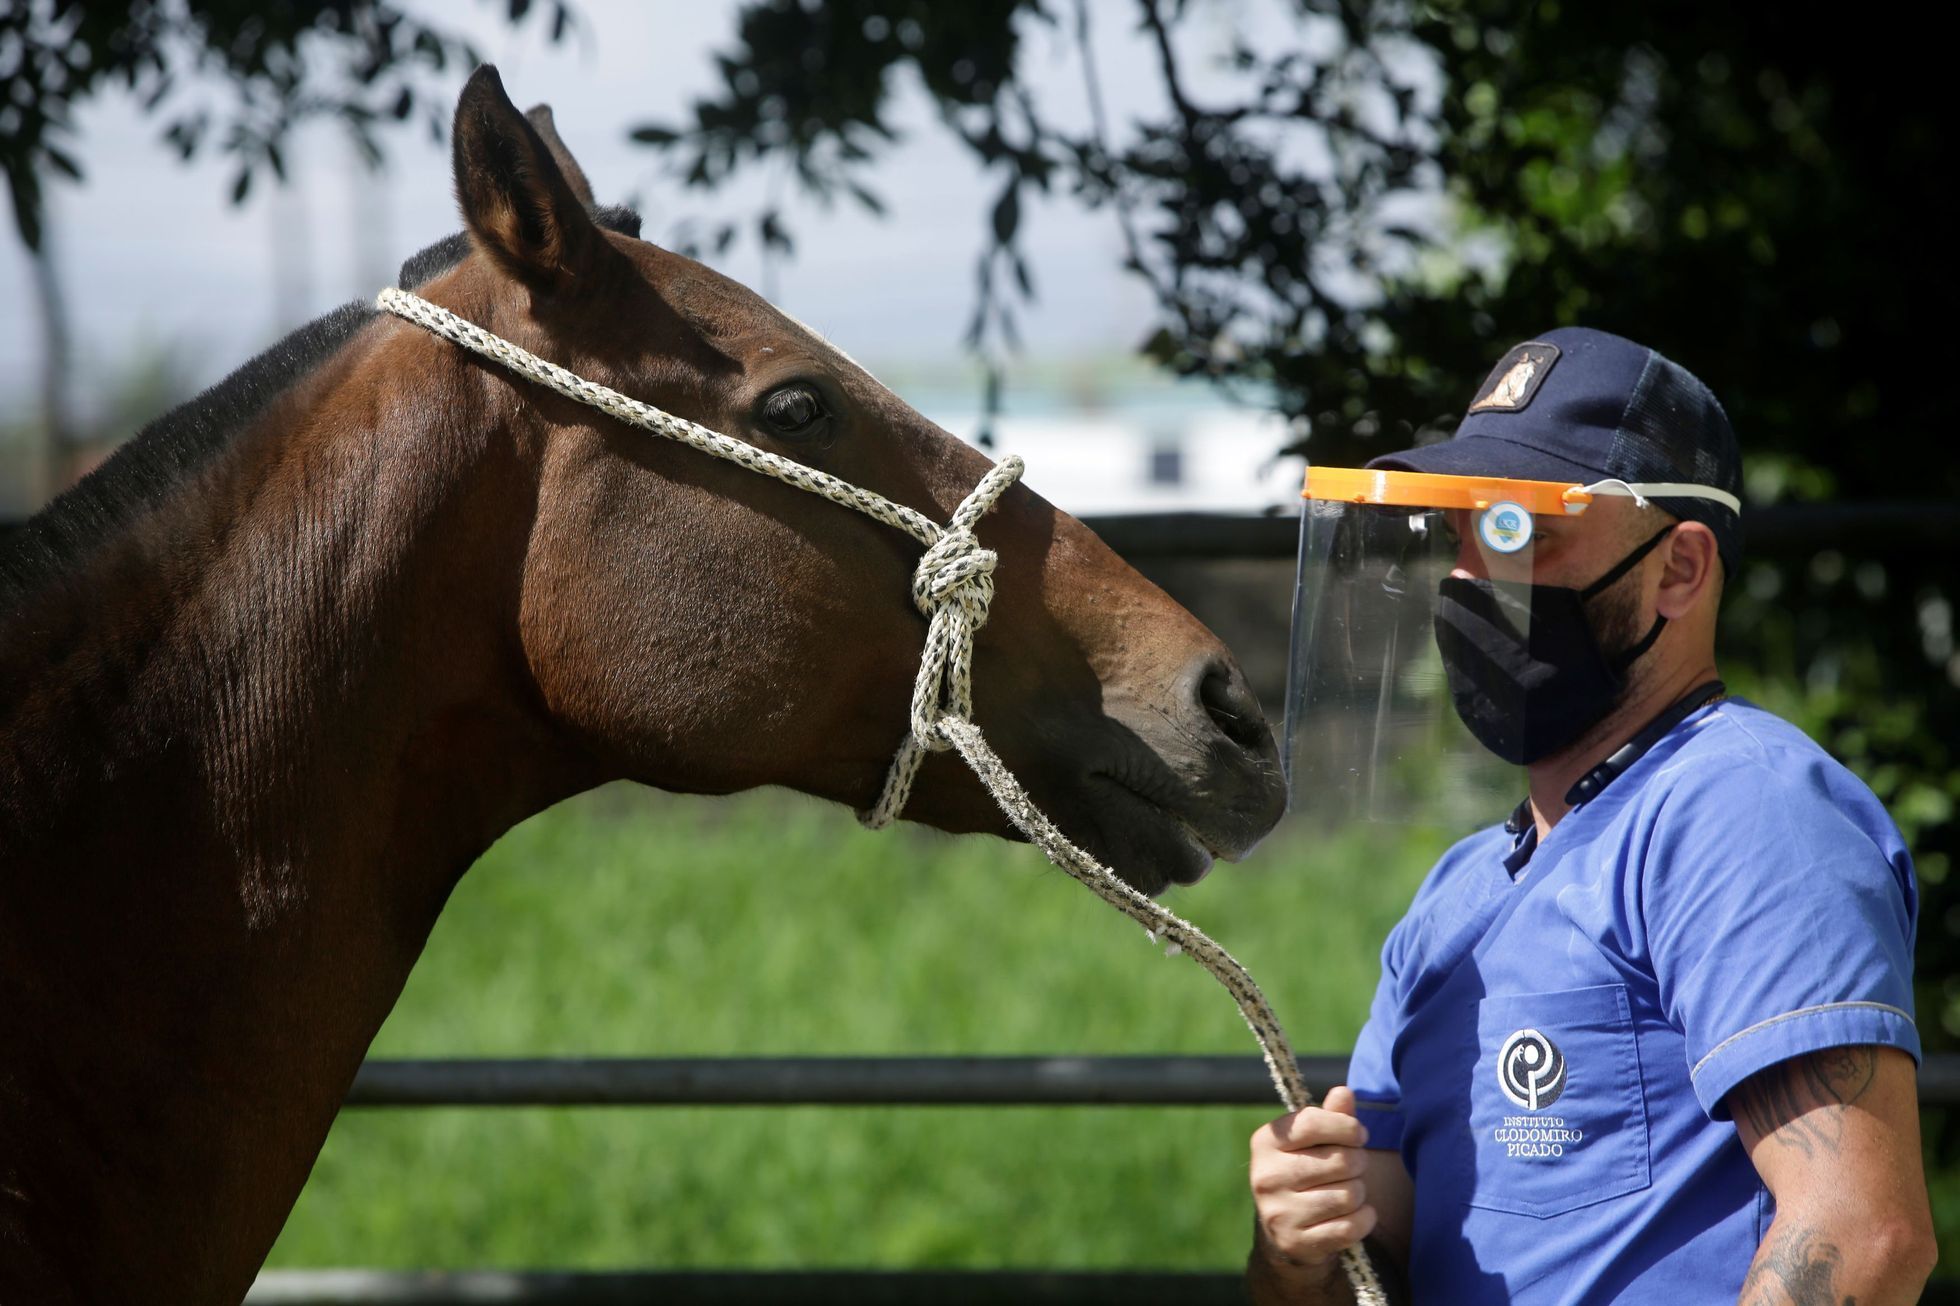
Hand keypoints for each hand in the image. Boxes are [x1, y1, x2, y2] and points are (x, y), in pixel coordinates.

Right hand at [1249, 1085, 1378, 1273]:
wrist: (1283, 1231)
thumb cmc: (1305, 1172)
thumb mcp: (1311, 1142)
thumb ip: (1330, 1116)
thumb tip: (1344, 1092)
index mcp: (1265, 1142)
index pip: (1313, 1123)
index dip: (1346, 1126)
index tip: (1358, 1134)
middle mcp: (1265, 1176)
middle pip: (1340, 1160)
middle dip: (1357, 1163)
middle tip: (1352, 1168)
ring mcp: (1279, 1212)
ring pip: (1349, 1194)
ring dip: (1359, 1193)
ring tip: (1349, 1191)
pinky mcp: (1296, 1241)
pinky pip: (1351, 1226)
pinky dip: (1364, 1219)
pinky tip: (1354, 1215)